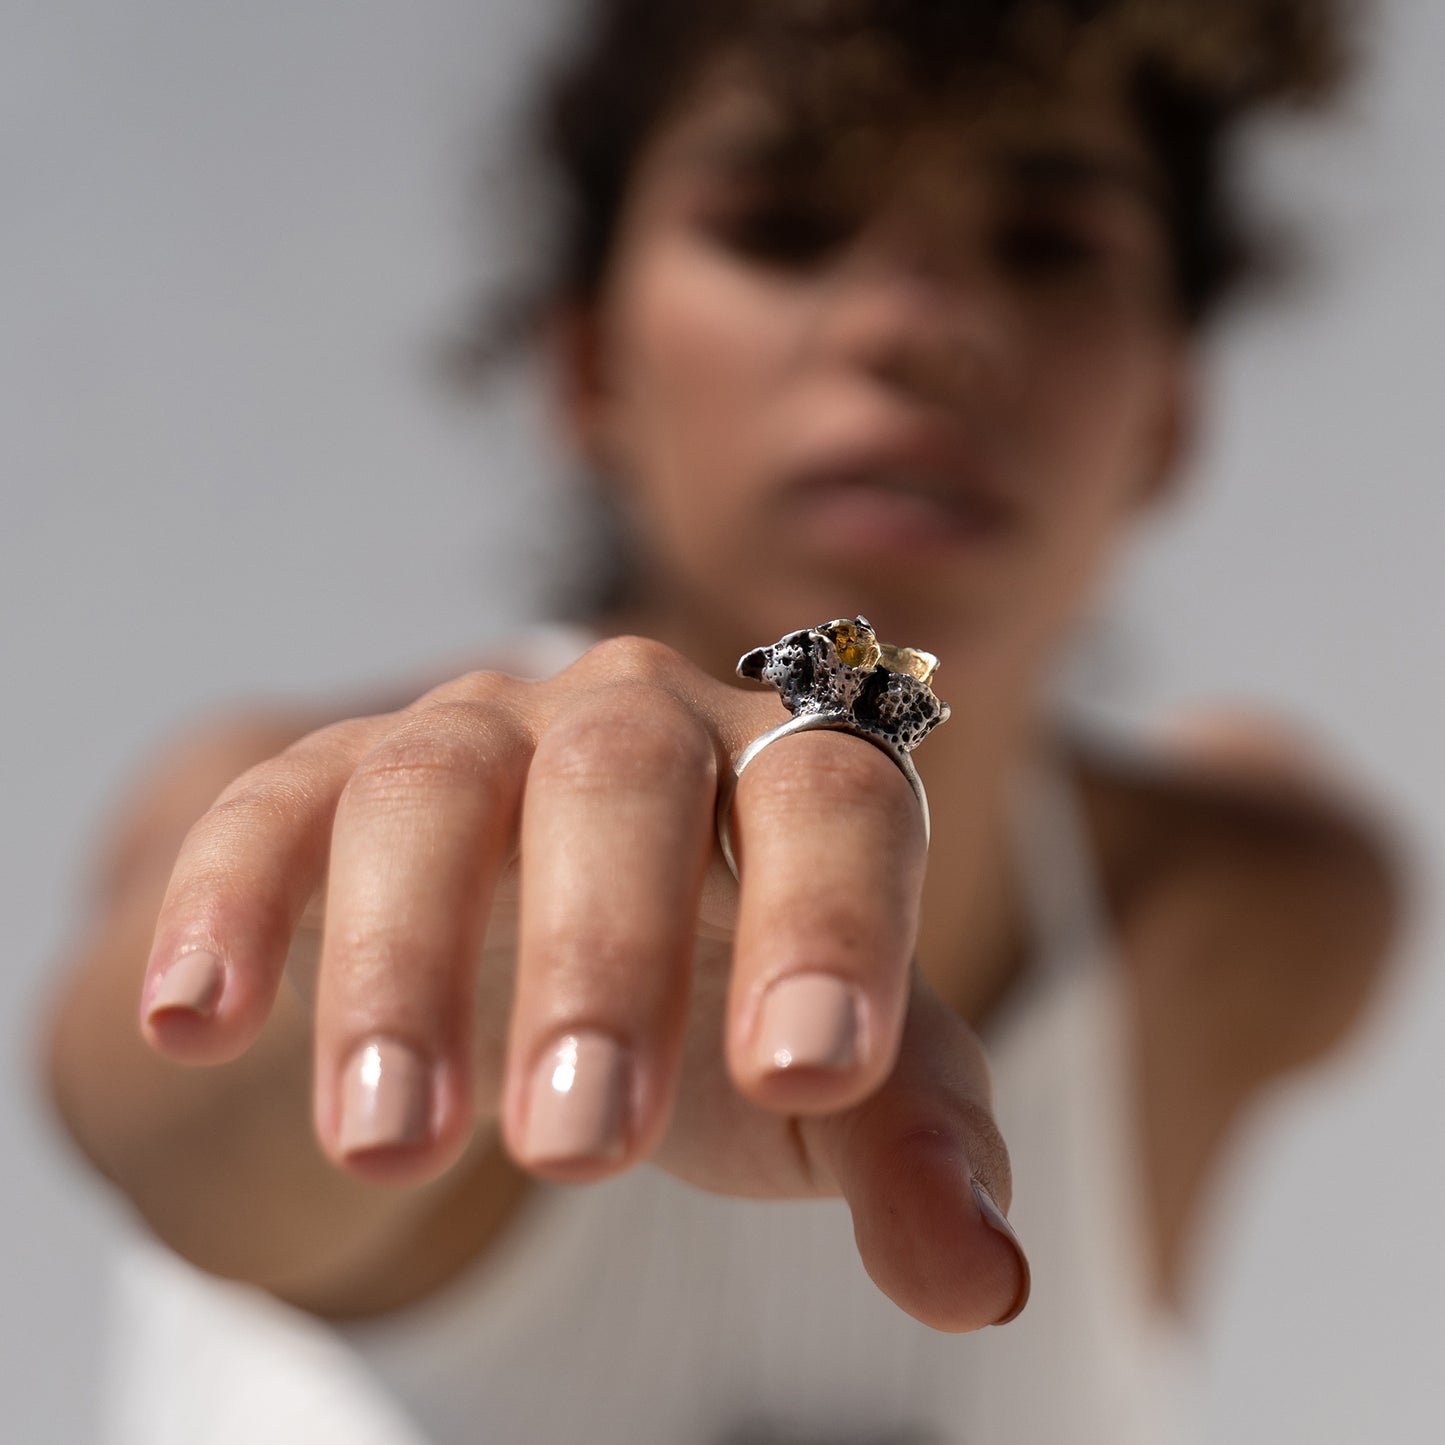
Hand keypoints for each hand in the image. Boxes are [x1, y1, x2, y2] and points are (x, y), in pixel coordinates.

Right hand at [139, 635, 1027, 1329]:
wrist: (552, 918)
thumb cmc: (719, 994)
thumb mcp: (820, 1075)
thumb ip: (907, 1147)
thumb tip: (984, 1283)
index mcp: (780, 768)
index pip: (835, 799)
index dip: (833, 921)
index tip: (809, 1079)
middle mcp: (633, 718)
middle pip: (623, 776)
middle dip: (602, 953)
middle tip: (582, 1146)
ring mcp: (477, 733)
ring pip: (433, 789)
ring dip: (404, 960)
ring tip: (394, 1141)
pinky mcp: (336, 775)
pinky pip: (275, 809)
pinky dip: (233, 903)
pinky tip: (204, 1020)